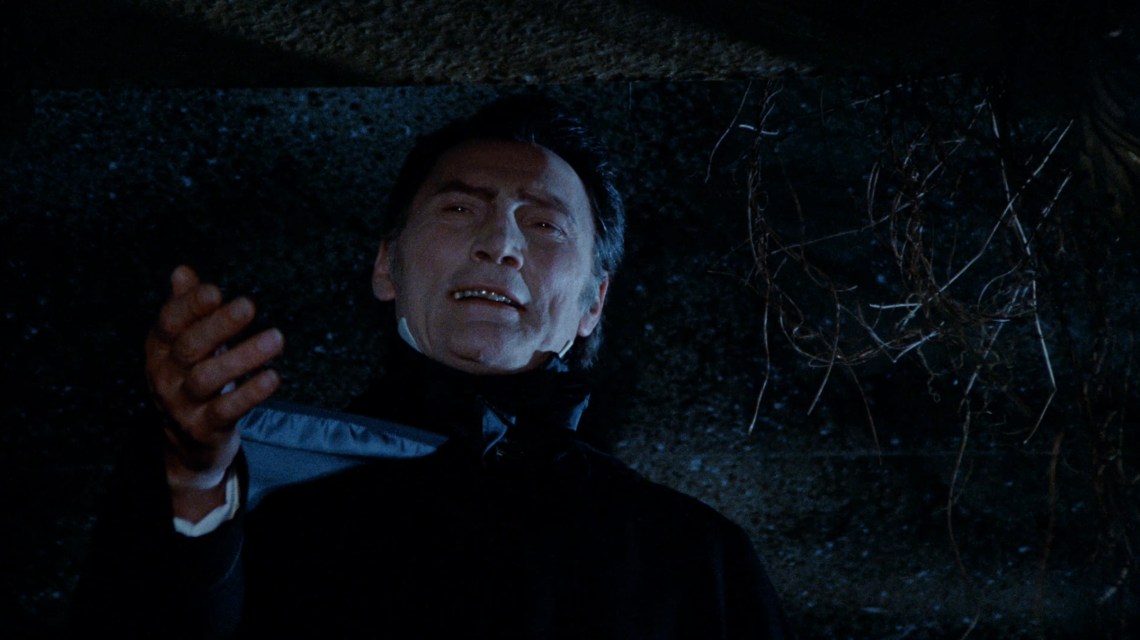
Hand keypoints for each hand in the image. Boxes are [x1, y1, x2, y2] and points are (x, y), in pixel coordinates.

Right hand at [145, 265, 283, 519]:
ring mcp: (181, 404)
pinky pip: (227, 410)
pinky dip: (251, 393)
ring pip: (207, 378)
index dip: (190, 306)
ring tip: (275, 338)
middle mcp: (165, 375)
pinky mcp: (203, 428)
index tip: (216, 291)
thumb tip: (182, 271)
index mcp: (160, 348)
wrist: (187, 440)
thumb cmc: (193, 377)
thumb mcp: (185, 343)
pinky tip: (273, 376)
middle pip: (189, 347)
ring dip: (243, 357)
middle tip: (249, 305)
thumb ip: (187, 308)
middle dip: (219, 326)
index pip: (170, 323)